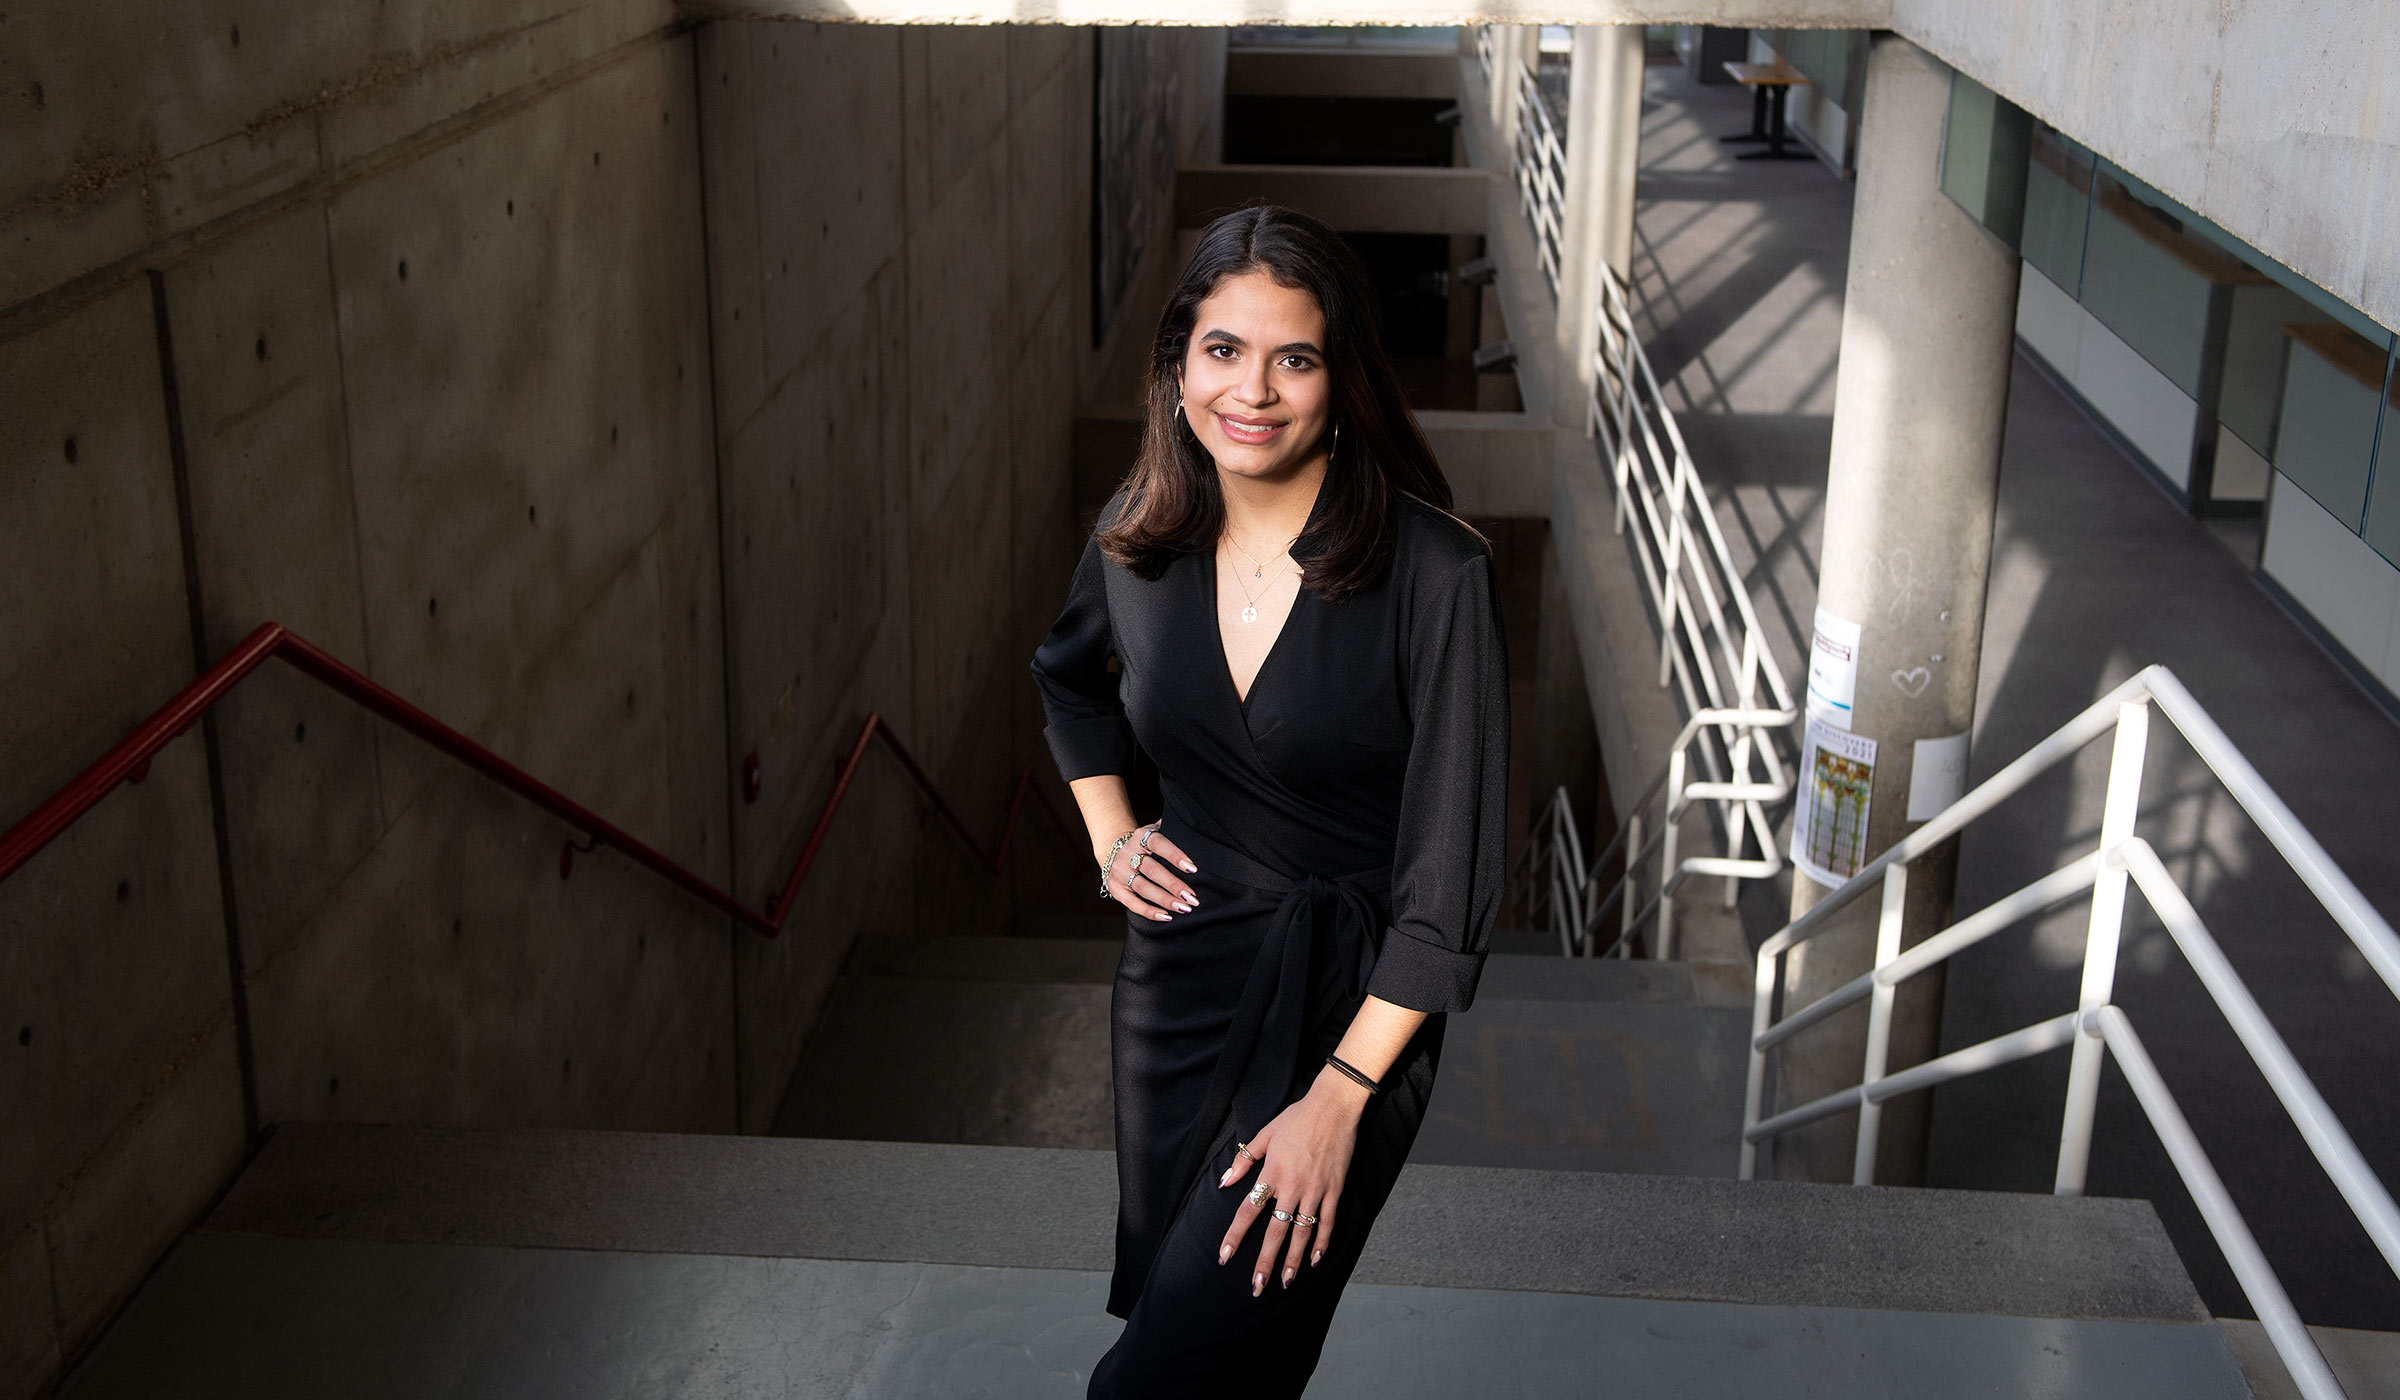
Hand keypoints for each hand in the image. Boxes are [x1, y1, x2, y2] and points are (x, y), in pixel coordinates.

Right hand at [1102, 822, 1200, 922]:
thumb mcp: (1154, 830)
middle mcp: (1127, 853)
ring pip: (1143, 888)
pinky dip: (1149, 911)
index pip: (1158, 844)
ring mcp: (1119, 872)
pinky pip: (1132, 903)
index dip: (1175, 855)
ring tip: (1184, 908)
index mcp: (1140, 836)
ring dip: (1165, 900)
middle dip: (1174, 885)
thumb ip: (1172, 829)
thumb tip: (1196, 827)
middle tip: (1193, 898)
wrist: (1112, 849)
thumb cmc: (1144, 843)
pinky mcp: (1115, 888)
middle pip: (1151, 870)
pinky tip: (1167, 916)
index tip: (1193, 869)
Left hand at [1215, 1070, 1372, 1293]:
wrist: (1334, 1107)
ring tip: (1285, 1283)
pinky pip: (1327, 1223)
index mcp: (1272, 1172)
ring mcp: (1316, 1191)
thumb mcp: (1265, 1134)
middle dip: (1265, 1262)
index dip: (1236, 1235)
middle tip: (1257, 1286)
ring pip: (1302, 1234)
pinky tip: (1314, 1260)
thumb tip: (1224, 1182)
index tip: (1225, 1256)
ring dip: (1292, 1261)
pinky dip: (1321, 1243)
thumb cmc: (1297, 1117)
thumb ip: (1244, 1160)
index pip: (1248, 1210)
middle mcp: (1292, 1186)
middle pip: (1275, 1231)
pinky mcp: (1334, 1191)